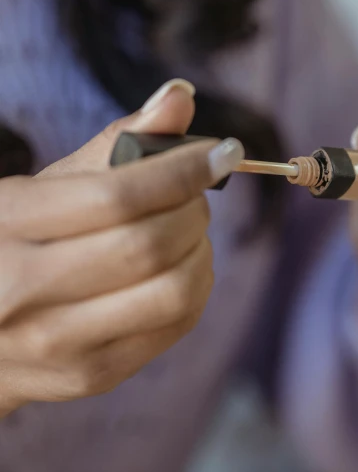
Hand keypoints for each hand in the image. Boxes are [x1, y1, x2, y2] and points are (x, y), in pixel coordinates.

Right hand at [0, 81, 243, 415]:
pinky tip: (181, 267)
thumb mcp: (47, 186)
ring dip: (202, 251)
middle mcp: (23, 291)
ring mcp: (57, 343)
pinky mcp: (89, 375)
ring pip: (173, 292)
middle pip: (150, 246)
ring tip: (187, 232)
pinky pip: (175, 326)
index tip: (222, 151)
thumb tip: (180, 96)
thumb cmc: (15, 242)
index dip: (184, 169)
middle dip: (194, 210)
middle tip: (195, 194)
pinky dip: (196, 286)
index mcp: (7, 224)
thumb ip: (115, 142)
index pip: (117, 195)